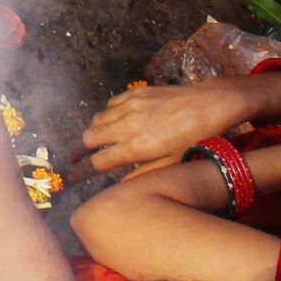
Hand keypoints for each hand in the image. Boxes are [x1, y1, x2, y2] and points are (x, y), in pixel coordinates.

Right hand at [81, 79, 262, 173]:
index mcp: (137, 147)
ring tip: (91, 141)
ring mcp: (129, 106)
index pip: (99, 162)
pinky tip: (110, 120)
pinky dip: (105, 115)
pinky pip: (110, 104)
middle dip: (78, 151)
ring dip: (91, 133)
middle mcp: (127, 126)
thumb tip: (122, 187)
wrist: (210, 104)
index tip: (70, 178)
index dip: (81, 171)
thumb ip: (145, 174)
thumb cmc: (197, 139)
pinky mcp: (135, 93)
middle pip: (90, 139)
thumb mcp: (174, 163)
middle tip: (72, 159)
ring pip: (97, 120)